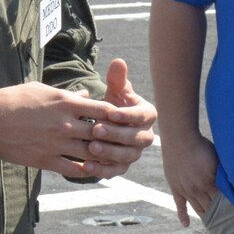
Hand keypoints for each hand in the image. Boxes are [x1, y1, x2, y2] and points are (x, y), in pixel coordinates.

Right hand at [0, 81, 121, 178]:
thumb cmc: (12, 99)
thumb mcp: (42, 90)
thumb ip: (68, 95)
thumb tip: (86, 95)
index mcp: (66, 103)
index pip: (104, 110)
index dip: (117, 116)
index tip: (122, 119)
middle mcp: (66, 124)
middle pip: (102, 133)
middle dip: (114, 137)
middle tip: (123, 141)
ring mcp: (57, 144)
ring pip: (91, 153)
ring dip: (103, 155)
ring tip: (111, 157)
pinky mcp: (46, 160)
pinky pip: (73, 169)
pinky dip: (85, 170)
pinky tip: (91, 170)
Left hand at [84, 58, 158, 178]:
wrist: (105, 124)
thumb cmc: (112, 104)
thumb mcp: (114, 91)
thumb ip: (117, 79)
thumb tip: (118, 62)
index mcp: (147, 115)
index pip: (142, 116)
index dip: (128, 115)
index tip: (112, 113)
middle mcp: (145, 136)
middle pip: (136, 138)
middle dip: (116, 135)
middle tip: (96, 130)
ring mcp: (135, 153)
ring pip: (126, 156)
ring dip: (109, 153)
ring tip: (91, 148)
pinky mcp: (122, 166)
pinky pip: (115, 171)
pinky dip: (102, 170)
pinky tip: (86, 167)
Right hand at [162, 128, 219, 226]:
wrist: (180, 138)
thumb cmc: (201, 145)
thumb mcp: (217, 158)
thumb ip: (223, 172)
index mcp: (210, 181)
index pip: (223, 200)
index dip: (230, 207)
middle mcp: (198, 188)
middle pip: (211, 207)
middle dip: (219, 215)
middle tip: (227, 223)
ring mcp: (186, 190)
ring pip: (198, 207)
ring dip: (205, 216)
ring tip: (213, 225)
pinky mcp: (176, 188)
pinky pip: (179, 205)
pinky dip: (183, 216)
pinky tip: (186, 224)